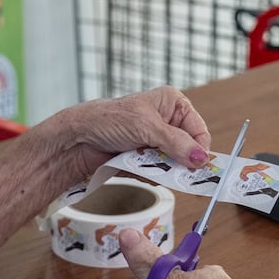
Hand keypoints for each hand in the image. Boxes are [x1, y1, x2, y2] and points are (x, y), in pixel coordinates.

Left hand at [52, 87, 213, 177]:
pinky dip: (151, 174)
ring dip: (162, 168)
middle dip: (179, 160)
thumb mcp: (146, 127)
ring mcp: (155, 141)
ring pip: (174, 163)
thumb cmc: (107, 120)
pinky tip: (137, 167)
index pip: (198, 130)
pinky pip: (159, 172)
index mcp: (172, 104)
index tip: (197, 166)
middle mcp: (166, 121)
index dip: (199, 149)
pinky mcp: (145, 158)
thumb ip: (176, 143)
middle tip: (173, 170)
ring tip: (145, 162)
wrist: (78, 139)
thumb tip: (201, 158)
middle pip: (188, 149)